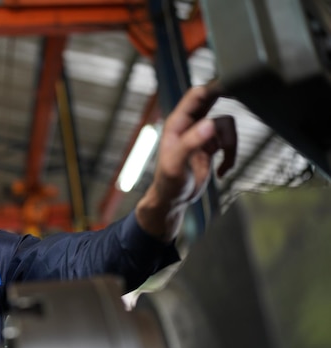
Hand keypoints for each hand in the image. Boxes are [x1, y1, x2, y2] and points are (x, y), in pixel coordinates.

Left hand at [135, 84, 236, 241]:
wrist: (173, 200)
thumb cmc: (168, 182)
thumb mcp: (176, 163)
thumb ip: (192, 142)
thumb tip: (210, 124)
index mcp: (177, 123)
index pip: (196, 96)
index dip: (213, 87)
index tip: (231, 82)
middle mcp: (189, 125)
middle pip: (212, 100)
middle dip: (226, 97)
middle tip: (246, 91)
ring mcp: (201, 134)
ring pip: (227, 126)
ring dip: (230, 146)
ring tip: (223, 165)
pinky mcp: (210, 146)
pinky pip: (230, 143)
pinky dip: (231, 157)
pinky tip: (221, 172)